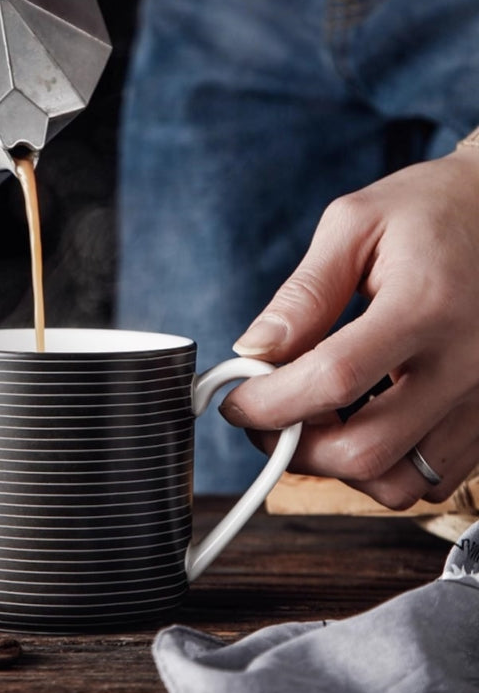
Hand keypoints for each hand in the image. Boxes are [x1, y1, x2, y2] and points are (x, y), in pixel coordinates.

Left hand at [219, 145, 478, 508]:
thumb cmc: (433, 209)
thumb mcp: (356, 225)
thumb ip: (303, 294)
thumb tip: (252, 352)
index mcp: (427, 305)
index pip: (333, 379)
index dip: (269, 402)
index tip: (236, 401)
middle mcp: (468, 363)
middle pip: (364, 450)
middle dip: (294, 447)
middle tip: (267, 420)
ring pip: (399, 483)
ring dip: (338, 466)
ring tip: (315, 422)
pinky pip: (432, 479)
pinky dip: (383, 468)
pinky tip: (363, 424)